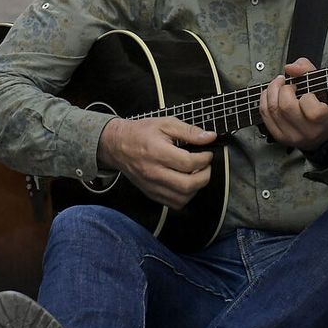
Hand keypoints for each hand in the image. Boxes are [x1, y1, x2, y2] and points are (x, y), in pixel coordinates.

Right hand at [98, 116, 215, 210]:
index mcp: (158, 152)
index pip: (188, 163)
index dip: (204, 159)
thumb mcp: (165, 124)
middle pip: (187, 185)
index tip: (207, 153)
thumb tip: (209, 137)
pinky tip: (186, 183)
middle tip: (206, 166)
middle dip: (205, 176)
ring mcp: (152, 186)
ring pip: (182, 198)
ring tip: (196, 174)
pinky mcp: (151, 193)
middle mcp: (154, 172)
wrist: (117, 145)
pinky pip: (173, 203)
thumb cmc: (141, 133)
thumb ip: (189, 131)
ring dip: (196, 188)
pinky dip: (185, 196)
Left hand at [259, 59, 327, 151]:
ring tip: (279, 86)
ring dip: (272, 91)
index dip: (306, 94)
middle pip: (285, 106)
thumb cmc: (323, 108)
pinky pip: (265, 115)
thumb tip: (290, 68)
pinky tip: (272, 95)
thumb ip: (307, 70)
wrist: (322, 133)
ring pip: (272, 109)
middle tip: (288, 85)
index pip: (309, 104)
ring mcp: (290, 135)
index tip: (308, 93)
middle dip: (284, 89)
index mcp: (321, 120)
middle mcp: (305, 131)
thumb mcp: (323, 86)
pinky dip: (265, 100)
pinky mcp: (278, 136)